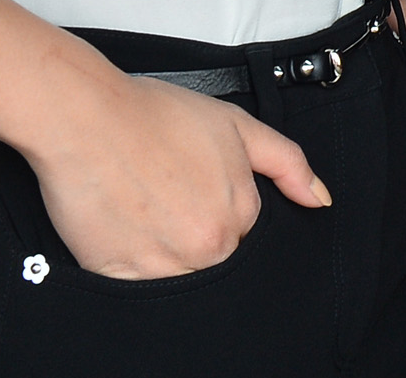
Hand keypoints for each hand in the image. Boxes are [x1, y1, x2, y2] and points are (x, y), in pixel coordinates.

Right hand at [28, 73, 329, 277]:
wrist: (86, 118)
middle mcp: (207, 248)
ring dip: (165, 251)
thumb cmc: (155, 116)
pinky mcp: (117, 277)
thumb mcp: (236, 125)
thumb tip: (320, 200)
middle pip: (213, 258)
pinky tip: (122, 227)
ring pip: (178, 276)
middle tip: (164, 196)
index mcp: (239, 216)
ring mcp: (162, 267)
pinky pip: (136, 289)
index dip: (216, 205)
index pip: (242, 231)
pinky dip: (132, 263)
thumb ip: (287, 163)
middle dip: (194, 232)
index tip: (191, 184)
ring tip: (143, 208)